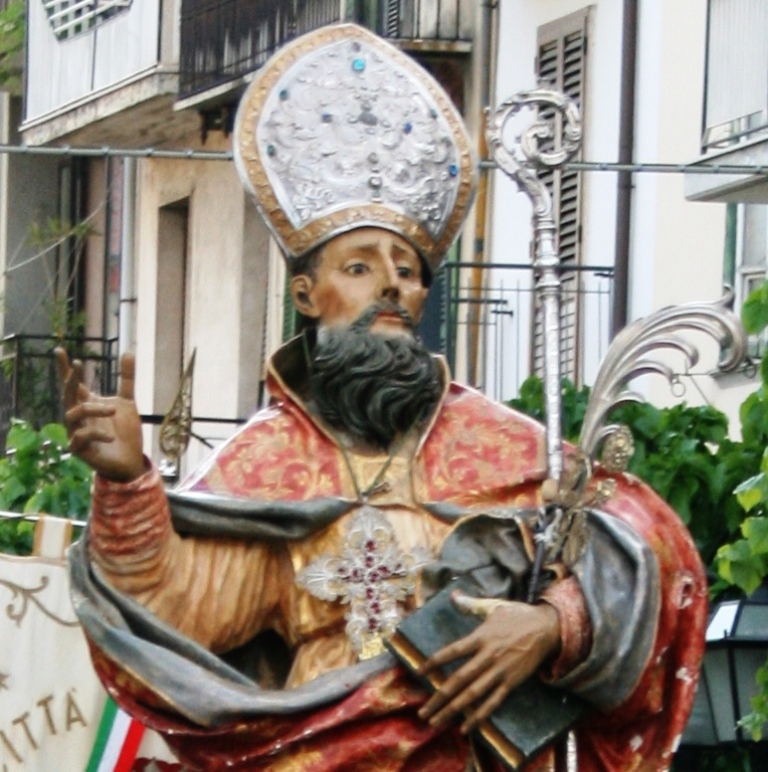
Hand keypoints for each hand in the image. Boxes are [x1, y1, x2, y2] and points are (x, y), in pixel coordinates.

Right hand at [55, 348, 144, 481]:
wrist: (131, 459)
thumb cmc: (125, 432)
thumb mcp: (128, 402)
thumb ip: (127, 379)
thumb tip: (129, 352)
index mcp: (88, 404)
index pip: (74, 384)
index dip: (66, 368)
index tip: (60, 350)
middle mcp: (79, 417)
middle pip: (68, 395)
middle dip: (71, 379)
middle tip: (79, 364)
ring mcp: (76, 432)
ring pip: (73, 414)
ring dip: (93, 409)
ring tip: (114, 411)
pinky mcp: (79, 449)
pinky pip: (80, 437)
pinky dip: (96, 433)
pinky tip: (111, 436)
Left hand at [416, 594, 560, 733]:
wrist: (547, 628)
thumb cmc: (517, 615)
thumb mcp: (493, 606)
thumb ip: (471, 604)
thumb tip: (453, 596)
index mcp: (481, 637)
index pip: (453, 651)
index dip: (435, 662)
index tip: (420, 672)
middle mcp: (488, 656)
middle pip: (459, 679)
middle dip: (439, 696)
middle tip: (422, 712)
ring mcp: (500, 671)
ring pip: (473, 695)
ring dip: (453, 710)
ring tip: (436, 721)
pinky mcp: (511, 682)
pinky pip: (492, 702)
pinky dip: (479, 716)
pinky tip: (465, 727)